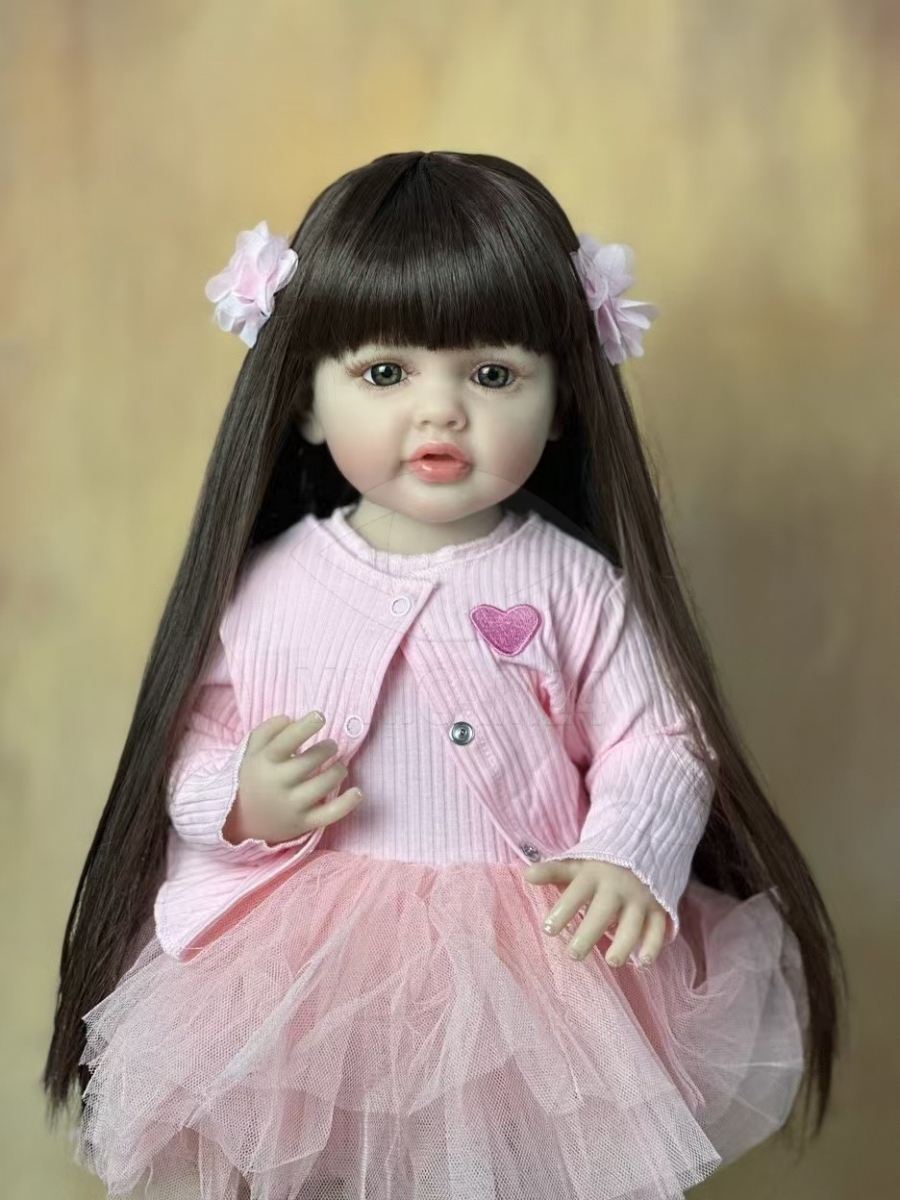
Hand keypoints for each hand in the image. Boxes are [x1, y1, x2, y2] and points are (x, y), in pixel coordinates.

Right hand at [223, 712, 363, 845]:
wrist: (236, 821)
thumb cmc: (250, 777)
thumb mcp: (251, 751)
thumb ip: (268, 730)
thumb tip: (291, 718)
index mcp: (264, 762)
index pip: (286, 740)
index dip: (306, 726)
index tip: (319, 717)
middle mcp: (278, 783)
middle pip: (310, 761)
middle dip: (327, 748)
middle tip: (330, 745)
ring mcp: (291, 805)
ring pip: (324, 784)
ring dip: (338, 770)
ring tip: (338, 766)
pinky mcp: (302, 823)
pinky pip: (330, 814)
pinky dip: (347, 803)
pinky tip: (357, 792)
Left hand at [522, 858, 667, 966]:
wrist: (643, 848)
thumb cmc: (601, 865)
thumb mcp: (577, 864)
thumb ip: (552, 871)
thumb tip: (526, 875)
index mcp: (594, 874)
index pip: (576, 892)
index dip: (563, 910)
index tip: (548, 930)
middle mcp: (618, 887)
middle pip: (603, 911)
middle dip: (589, 934)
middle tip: (573, 955)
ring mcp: (640, 898)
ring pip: (633, 923)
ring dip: (624, 943)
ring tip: (611, 962)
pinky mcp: (658, 908)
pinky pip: (658, 928)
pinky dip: (653, 945)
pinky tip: (643, 961)